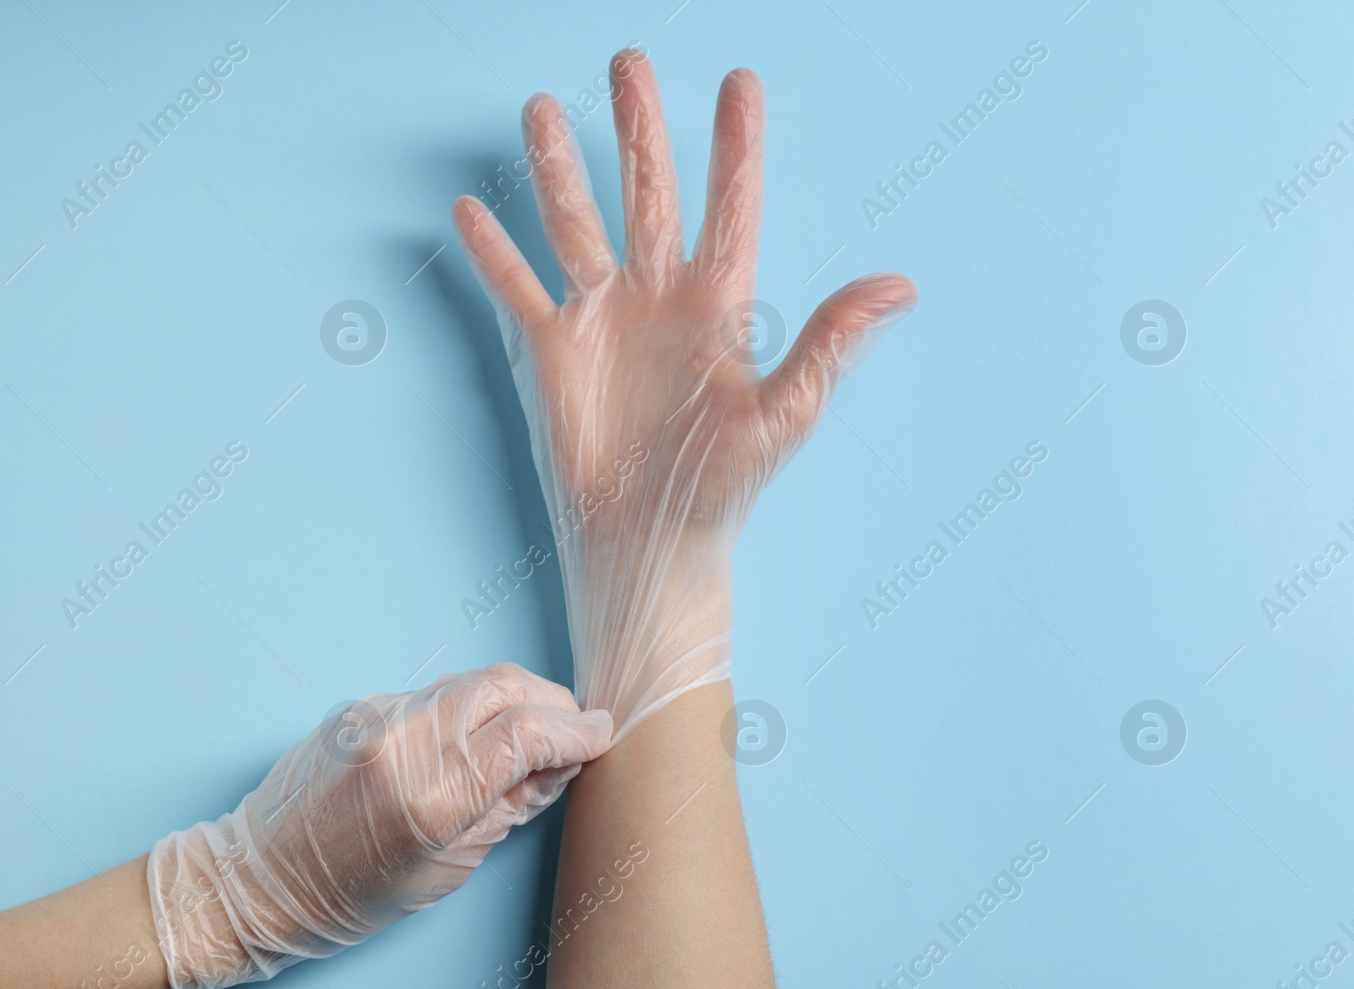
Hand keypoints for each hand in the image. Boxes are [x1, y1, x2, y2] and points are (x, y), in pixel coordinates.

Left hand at [147, 664, 611, 988]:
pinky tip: (469, 740)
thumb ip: (509, 808)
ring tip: (528, 735)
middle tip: (573, 729)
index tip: (602, 735)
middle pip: (503, 685)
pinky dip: (464, 709)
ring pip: (468, 682)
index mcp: (428, 798)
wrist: (261, 879)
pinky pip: (431, 693)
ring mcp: (375, 716)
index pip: (525, 735)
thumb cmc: (352, 894)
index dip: (576, 731)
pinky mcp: (358, 706)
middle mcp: (401, 743)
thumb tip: (560, 764)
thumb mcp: (448, 869)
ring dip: (510, 699)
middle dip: (550, 702)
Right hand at [453, 50, 915, 735]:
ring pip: (575, 223)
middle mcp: (658, 298)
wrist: (651, 542)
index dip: (736, 146)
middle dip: (638, 129)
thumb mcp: (783, 414)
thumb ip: (830, 343)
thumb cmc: (722, 486)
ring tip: (540, 108)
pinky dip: (493, 252)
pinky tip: (471, 210)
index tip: (740, 83)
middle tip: (629, 63)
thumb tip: (902, 284)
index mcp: (719, 305)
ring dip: (558, 169)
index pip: (730, 207)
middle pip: (647, 193)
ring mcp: (602, 319)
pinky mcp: (552, 351)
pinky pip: (517, 288)